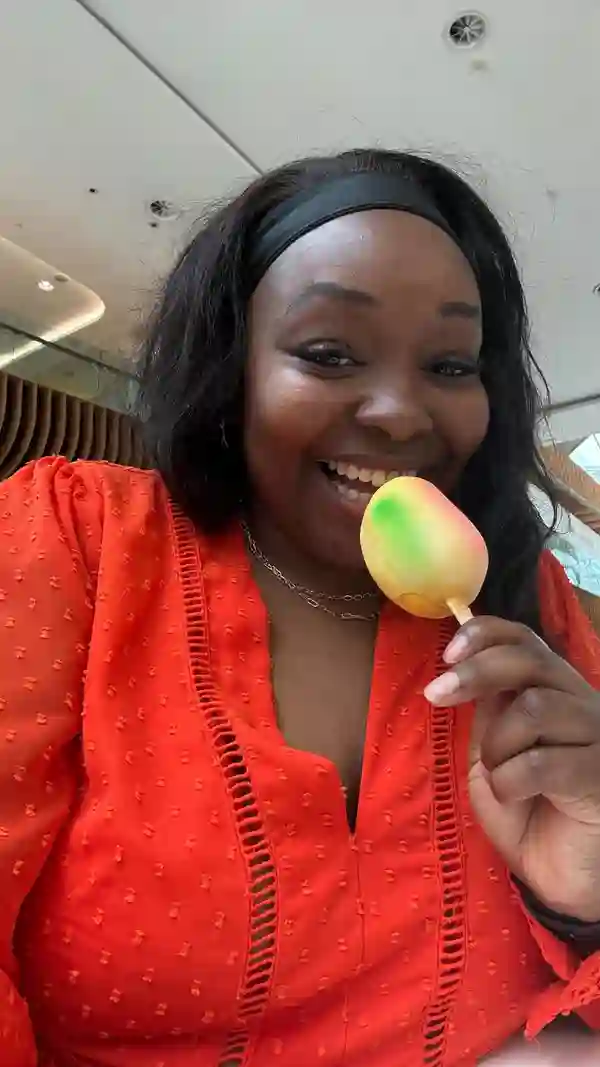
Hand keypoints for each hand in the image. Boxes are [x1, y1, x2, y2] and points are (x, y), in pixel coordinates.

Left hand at [424, 617, 599, 921]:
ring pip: (534, 708)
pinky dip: (511, 781)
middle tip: (436, 694)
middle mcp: (581, 703)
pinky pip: (543, 762)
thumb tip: (465, 669)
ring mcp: (597, 737)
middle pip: (530, 660)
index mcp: (552, 691)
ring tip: (498, 773)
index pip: (525, 639)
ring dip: (497, 743)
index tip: (447, 654)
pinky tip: (516, 798)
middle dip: (476, 671)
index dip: (486, 634)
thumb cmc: (528, 814)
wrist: (564, 877)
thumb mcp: (494, 754)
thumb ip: (489, 713)